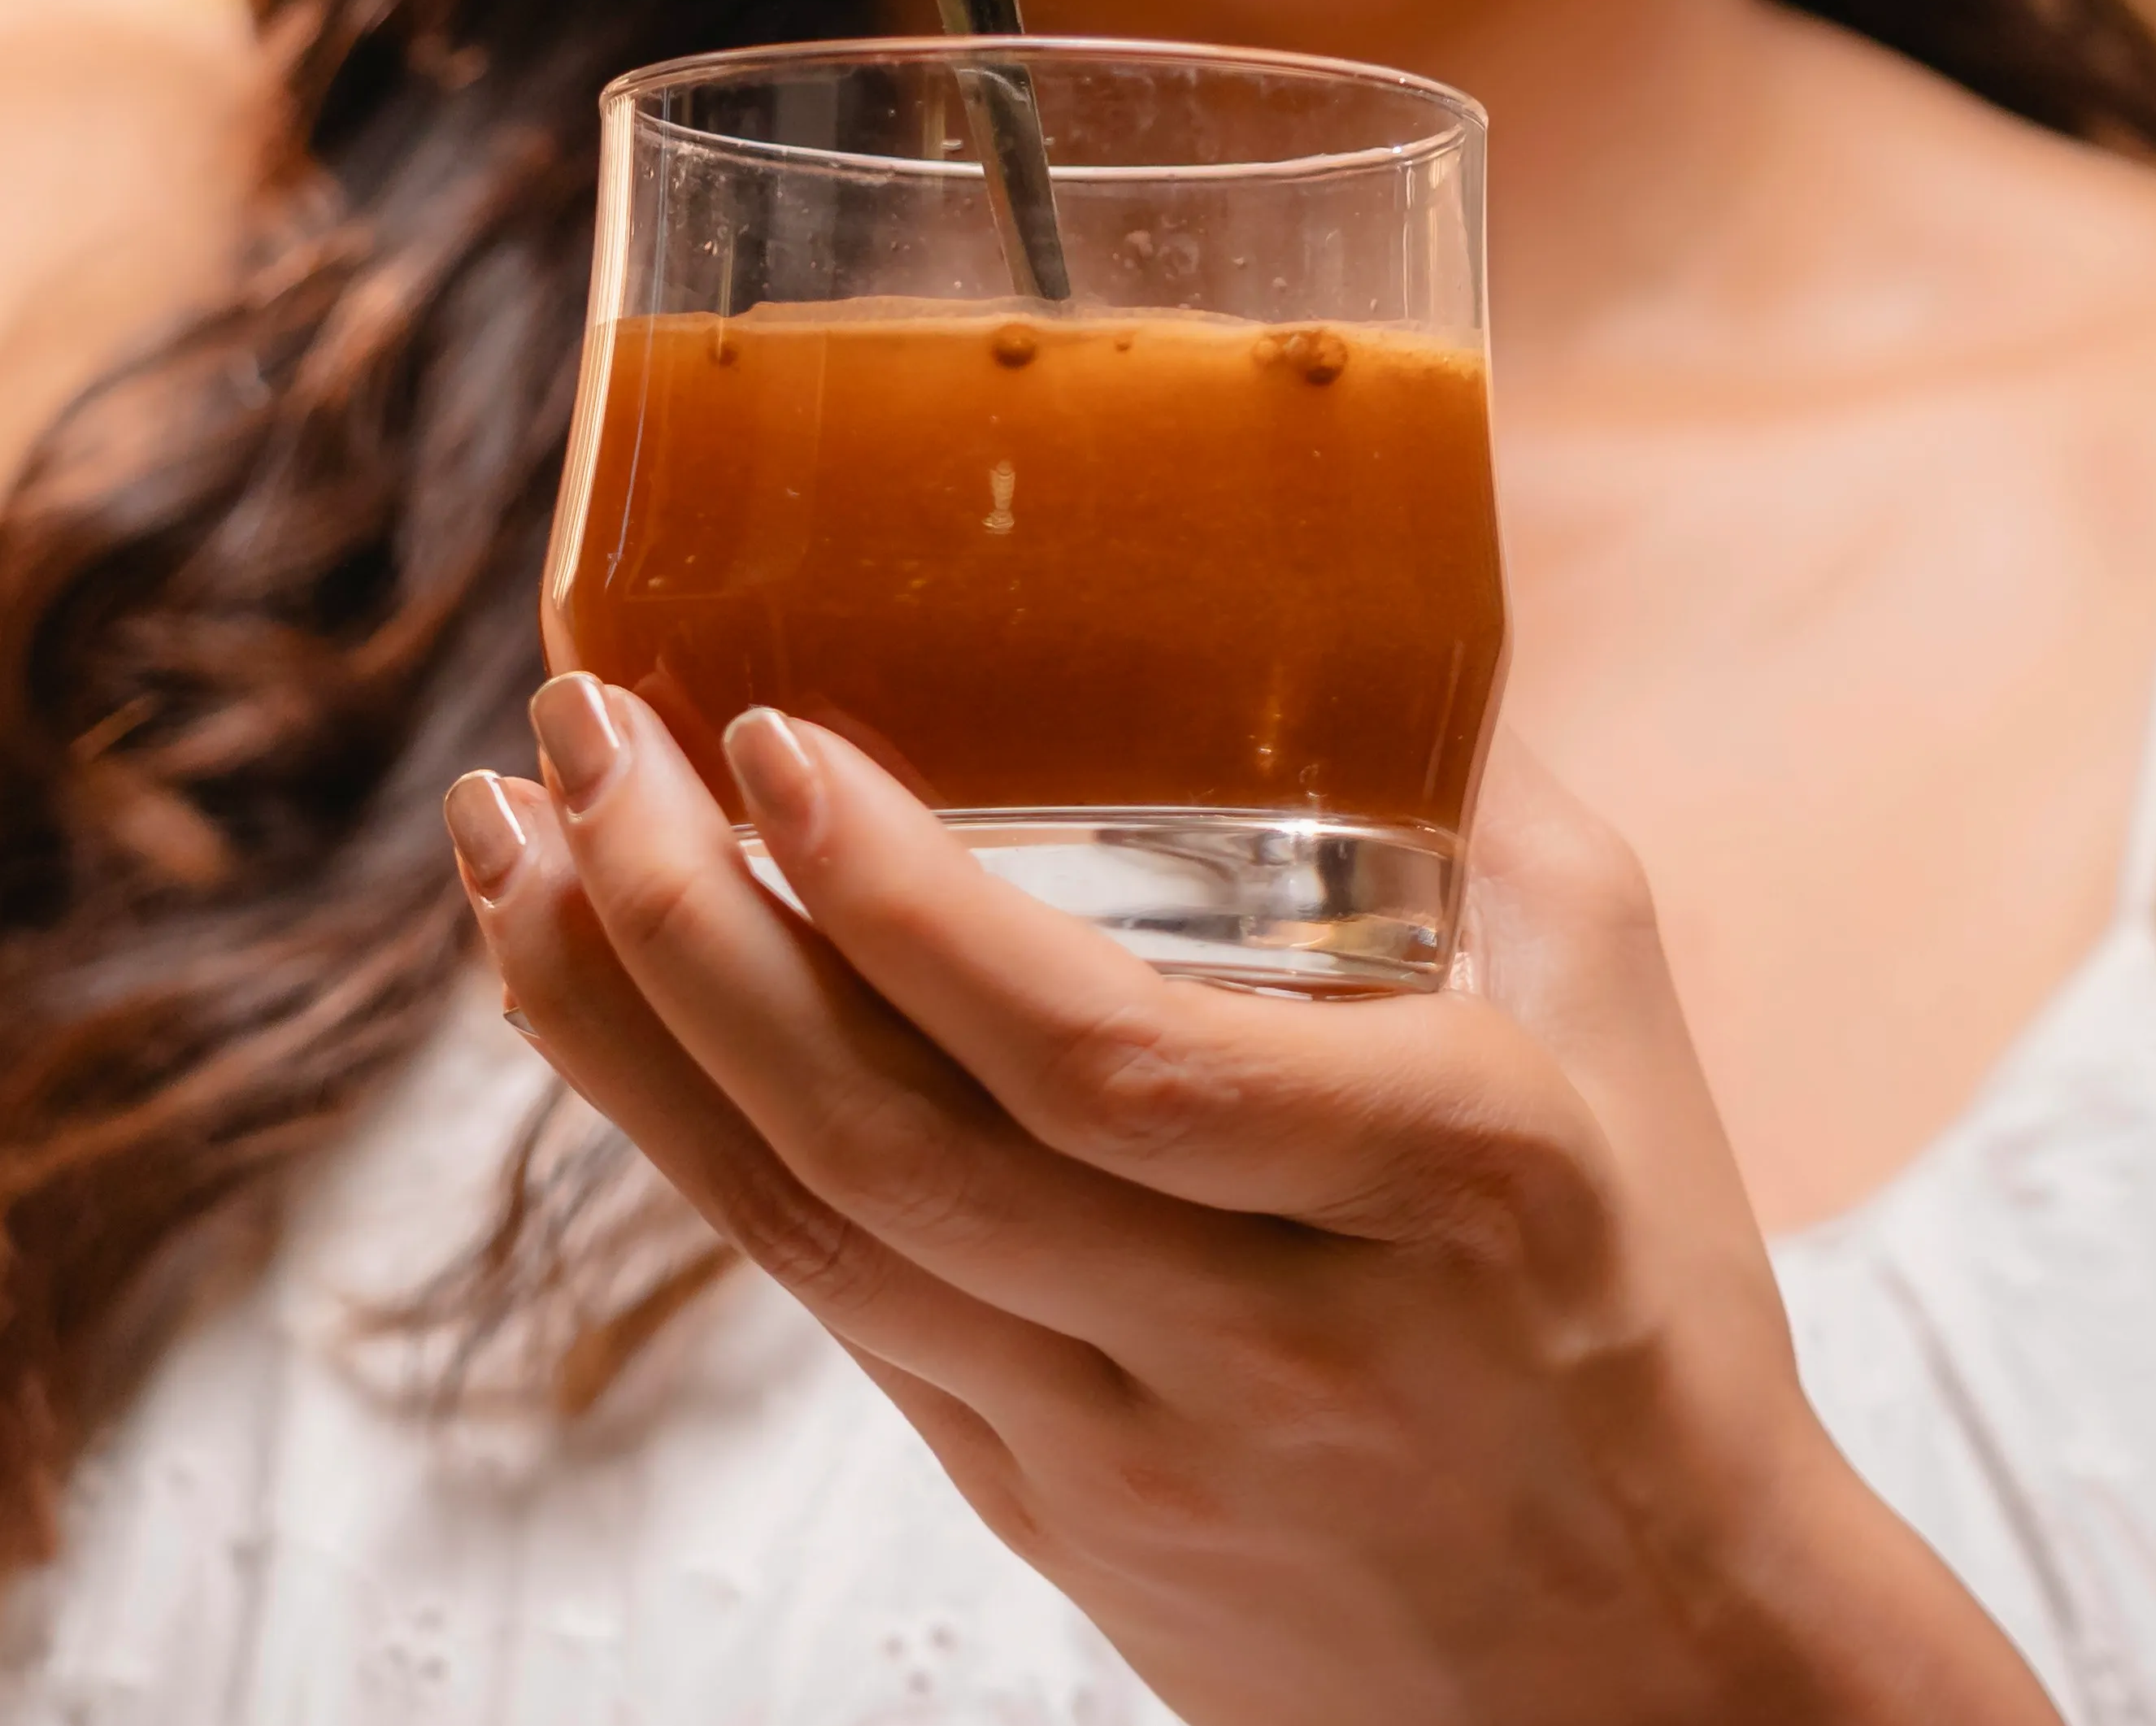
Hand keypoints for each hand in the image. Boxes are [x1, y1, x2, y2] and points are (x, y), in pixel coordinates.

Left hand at [446, 684, 2056, 1725]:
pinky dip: (683, 1135)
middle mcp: (1263, 1330)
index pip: (1111, 1064)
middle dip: (684, 929)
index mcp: (1442, 1181)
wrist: (1647, 1687)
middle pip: (896, 1148)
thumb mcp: (1619, 1023)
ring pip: (811, 1238)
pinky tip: (595, 995)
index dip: (913, 915)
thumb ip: (1477, 788)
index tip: (777, 740)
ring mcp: (1127, 1440)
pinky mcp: (1033, 1504)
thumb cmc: (1645, 1307)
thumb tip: (1342, 544)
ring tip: (508, 839)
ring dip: (621, 1028)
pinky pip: (824, 1301)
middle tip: (575, 732)